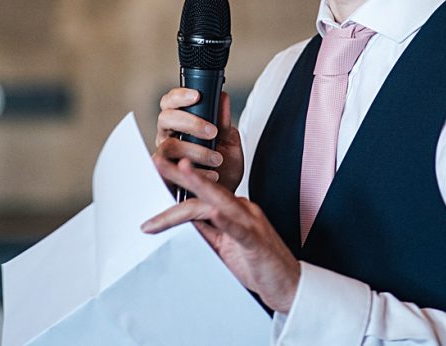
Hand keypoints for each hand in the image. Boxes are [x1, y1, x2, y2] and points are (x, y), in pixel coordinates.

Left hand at [142, 156, 300, 313]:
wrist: (289, 285)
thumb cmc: (258, 265)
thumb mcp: (225, 245)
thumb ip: (206, 231)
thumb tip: (180, 223)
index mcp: (234, 210)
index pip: (201, 194)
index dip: (178, 183)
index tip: (156, 173)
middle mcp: (242, 210)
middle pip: (207, 189)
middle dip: (180, 174)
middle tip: (157, 160)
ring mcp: (251, 223)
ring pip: (219, 201)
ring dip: (197, 185)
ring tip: (180, 170)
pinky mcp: (257, 242)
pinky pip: (240, 228)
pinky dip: (226, 220)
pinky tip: (214, 212)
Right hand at [154, 89, 243, 192]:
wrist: (223, 197)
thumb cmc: (224, 168)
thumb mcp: (229, 142)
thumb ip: (224, 121)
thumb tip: (222, 97)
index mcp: (180, 124)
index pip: (170, 103)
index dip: (179, 96)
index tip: (197, 96)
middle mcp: (168, 137)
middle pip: (165, 118)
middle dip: (190, 122)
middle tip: (212, 132)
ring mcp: (165, 158)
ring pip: (167, 145)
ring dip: (194, 150)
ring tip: (216, 159)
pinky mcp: (166, 178)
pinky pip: (167, 171)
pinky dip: (193, 171)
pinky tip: (210, 174)